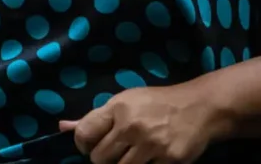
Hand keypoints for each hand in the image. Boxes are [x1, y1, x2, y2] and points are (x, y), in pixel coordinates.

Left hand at [59, 84, 220, 163]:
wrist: (198, 107)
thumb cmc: (156, 104)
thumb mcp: (124, 102)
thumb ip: (95, 118)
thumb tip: (62, 127)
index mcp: (117, 108)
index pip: (84, 133)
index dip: (83, 144)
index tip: (90, 146)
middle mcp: (131, 126)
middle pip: (100, 158)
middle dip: (103, 159)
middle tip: (115, 152)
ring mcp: (151, 145)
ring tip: (132, 156)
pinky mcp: (169, 160)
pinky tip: (150, 159)